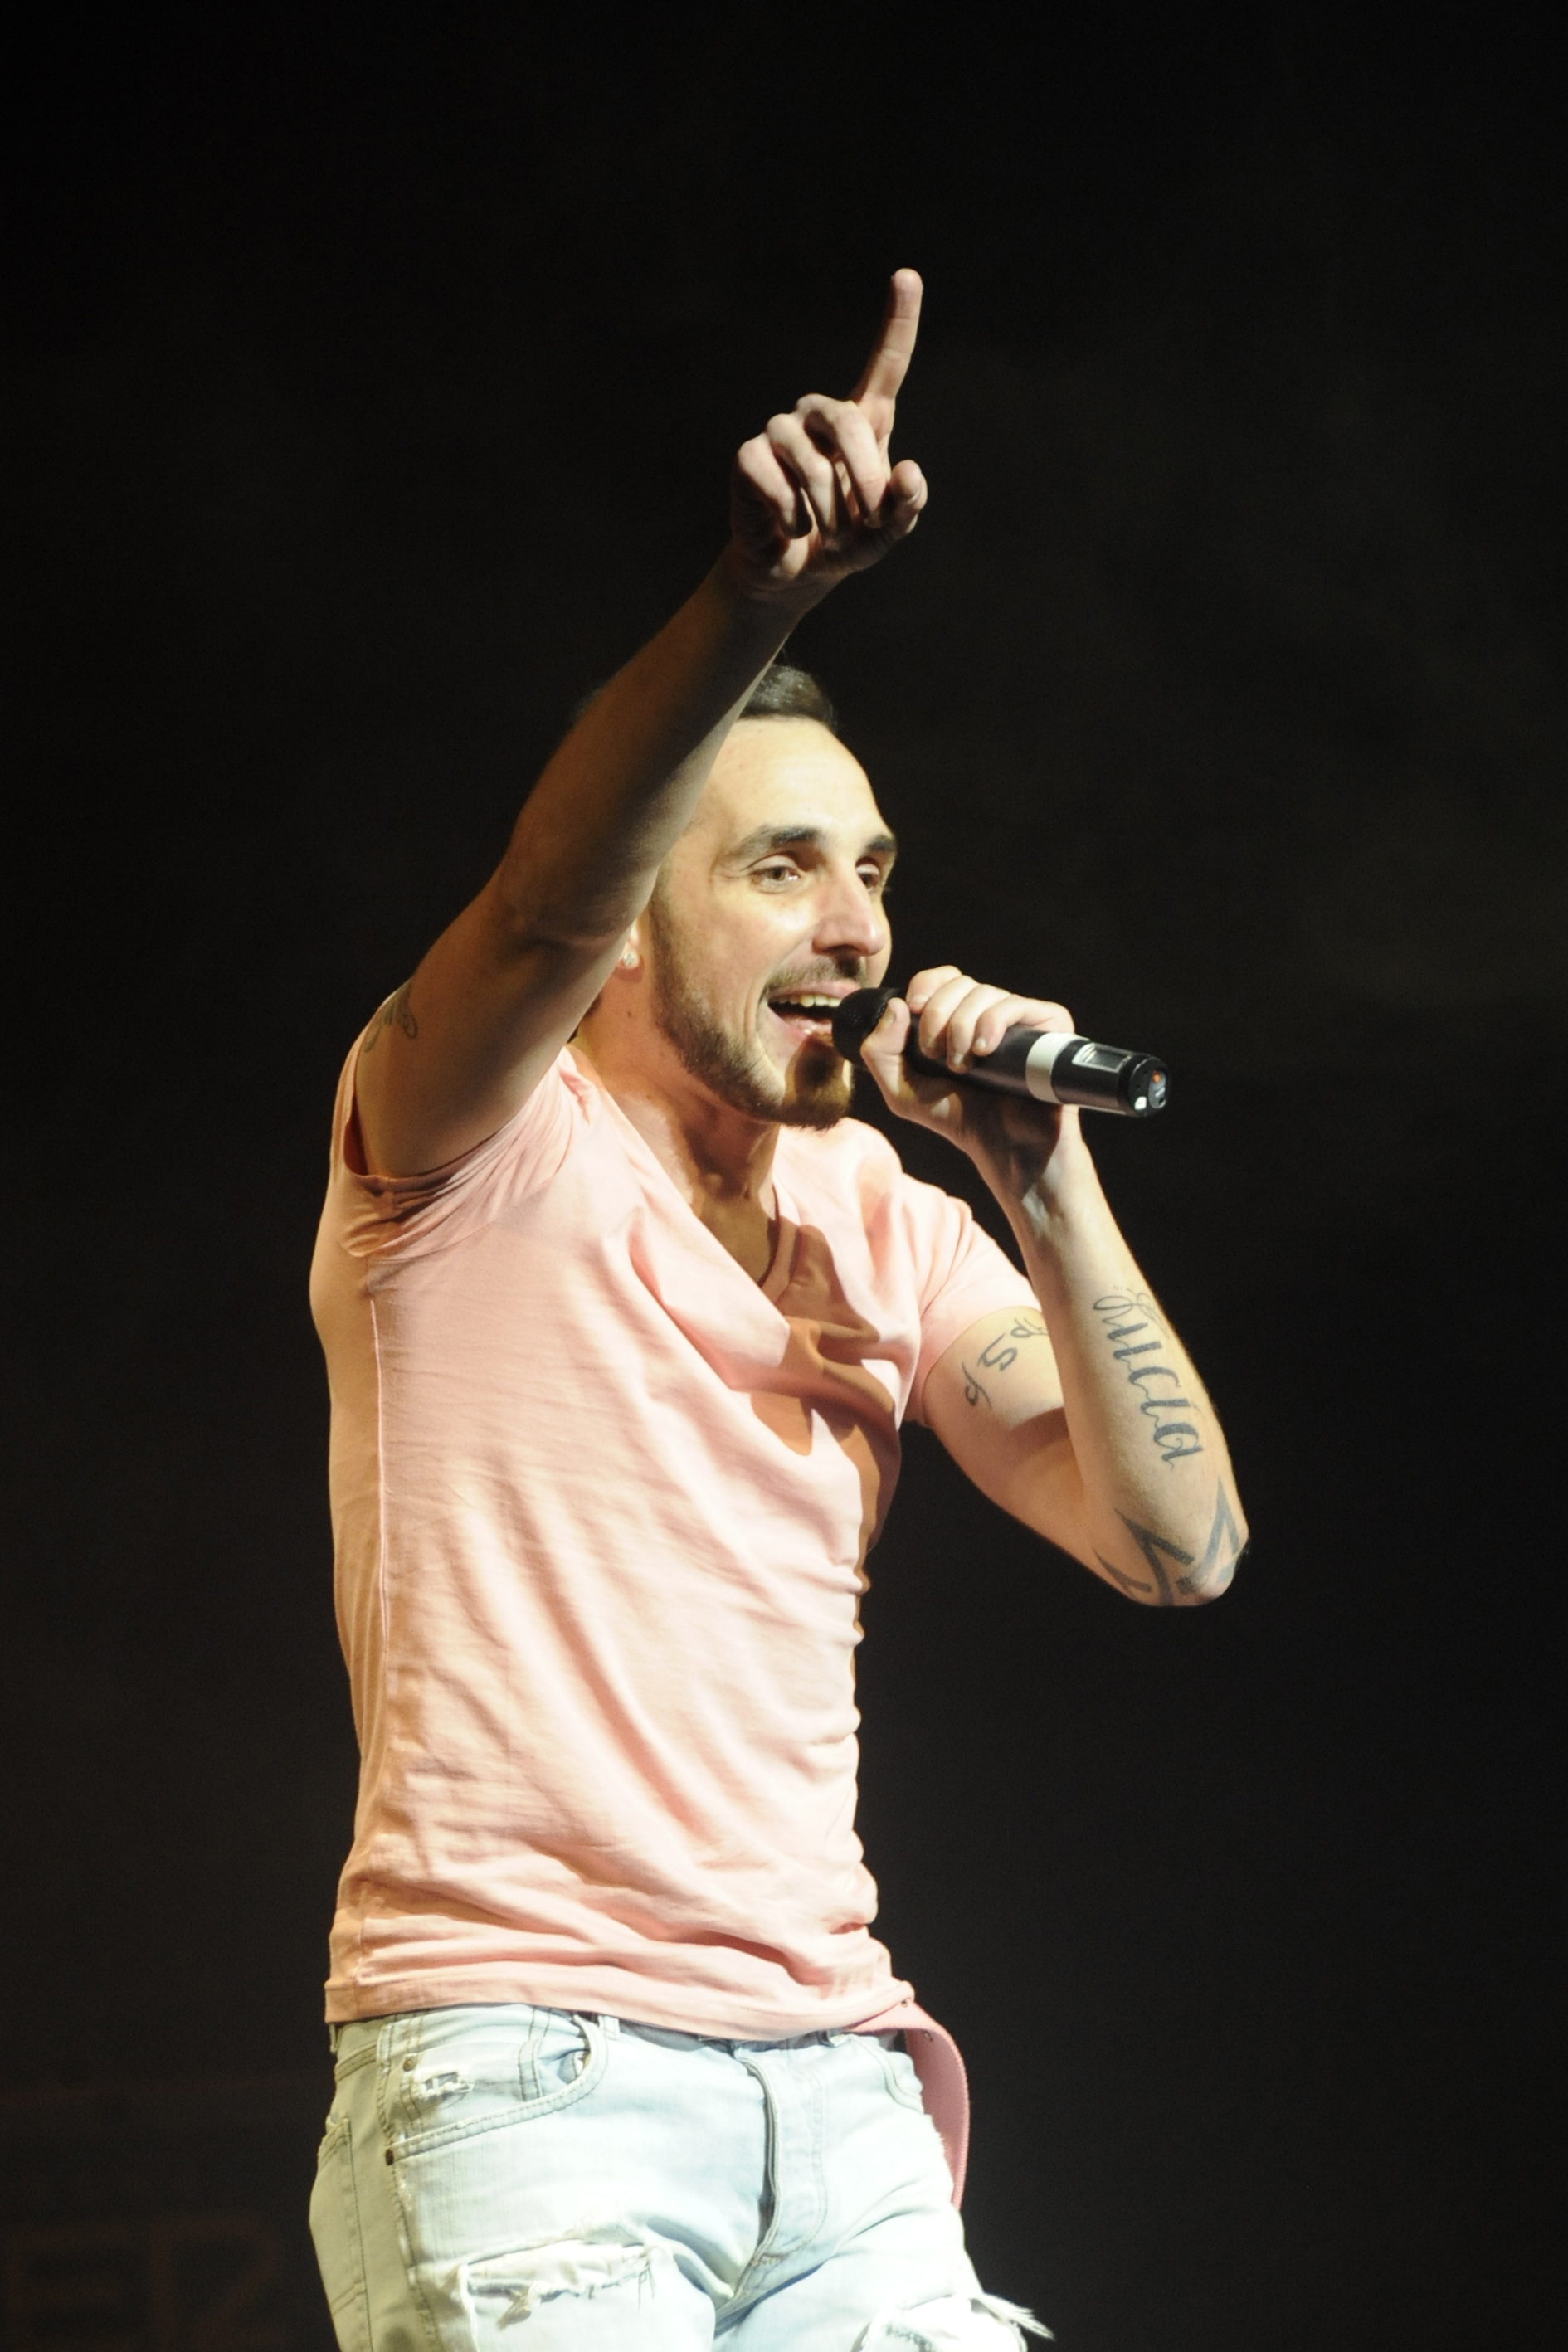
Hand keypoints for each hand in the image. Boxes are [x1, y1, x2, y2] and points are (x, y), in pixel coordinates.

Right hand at [726, 269, 927, 602]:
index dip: (898, 321)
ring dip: (828, 510)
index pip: (885, 364)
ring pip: (812, 463)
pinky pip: (777, 484)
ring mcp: (780, 431)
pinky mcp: (748, 456)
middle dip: (864, 479)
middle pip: (848, 423)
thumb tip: (908, 470)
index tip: (907, 275)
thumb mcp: (885, 532)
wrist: (794, 571)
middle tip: (869, 519)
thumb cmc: (845, 540)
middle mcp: (820, 415)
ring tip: (827, 530)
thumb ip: (906, 506)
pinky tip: (791, 527)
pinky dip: (793, 518)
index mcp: (864, 421)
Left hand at [858, 965, 1091, 1189]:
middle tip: (938, 1057)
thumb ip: (880, 1052)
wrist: (1003, 1148)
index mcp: (958, 1018)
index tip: (915, 1013)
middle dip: (938, 1016)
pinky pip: (1017, 1005)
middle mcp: (991, 1012)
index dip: (925, 987)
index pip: (942, 977)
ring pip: (985, 993)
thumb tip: (896, 1006)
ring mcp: (1021, 1019)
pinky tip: (985, 1050)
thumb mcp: (901, 1092)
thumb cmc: (958, 1120)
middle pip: (959, 983)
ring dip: (961, 1027)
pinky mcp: (1049, 1027)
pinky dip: (993, 1023)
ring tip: (963, 1066)